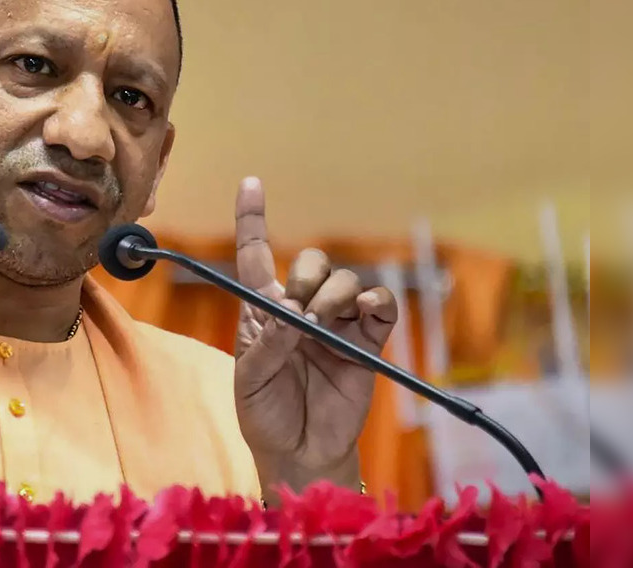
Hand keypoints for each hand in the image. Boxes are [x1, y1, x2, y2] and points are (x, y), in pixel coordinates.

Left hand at [232, 177, 397, 499]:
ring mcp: (337, 323)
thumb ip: (267, 343)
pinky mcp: (368, 341)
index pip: (255, 254)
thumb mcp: (251, 379)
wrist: (300, 450)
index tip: (250, 182)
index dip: (253, 218)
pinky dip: (376, 304)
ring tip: (323, 325)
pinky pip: (382, 307)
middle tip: (299, 310)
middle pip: (311, 260)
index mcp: (263, 310)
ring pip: (347, 280)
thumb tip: (291, 311)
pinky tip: (363, 316)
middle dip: (306, 274)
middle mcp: (301, 308)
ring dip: (335, 294)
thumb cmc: (265, 414)